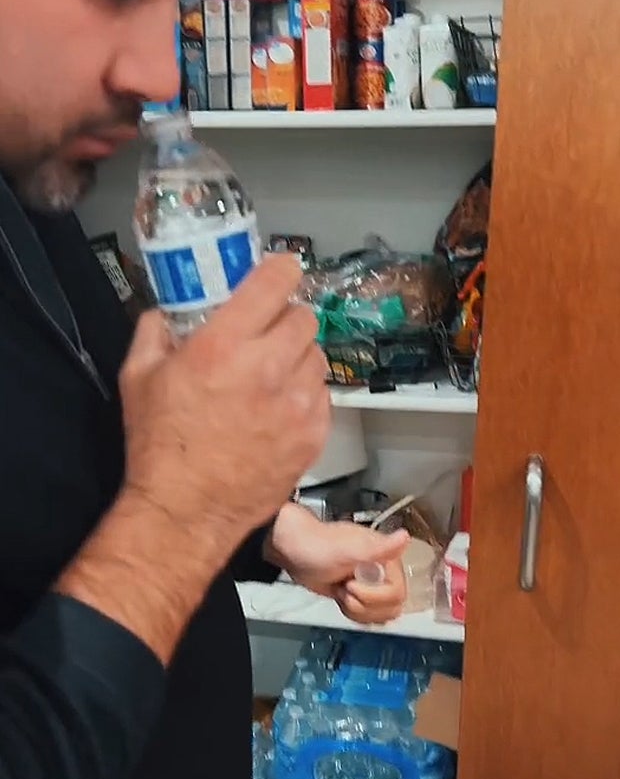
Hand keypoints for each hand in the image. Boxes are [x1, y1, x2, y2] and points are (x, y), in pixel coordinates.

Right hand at [119, 258, 329, 557]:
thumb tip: (166, 311)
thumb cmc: (158, 443)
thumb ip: (154, 332)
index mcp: (224, 345)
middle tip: (266, 336)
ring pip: (317, 356)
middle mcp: (269, 367)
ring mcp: (298, 401)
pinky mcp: (315, 431)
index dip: (281, 270)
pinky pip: (323, 394)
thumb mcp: (138, 377)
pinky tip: (279, 408)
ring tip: (270, 378)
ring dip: (297, 358)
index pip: (274, 284)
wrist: (188, 508)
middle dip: (285, 321)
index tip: (281, 270)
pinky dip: (306, 394)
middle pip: (304, 318)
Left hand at [270, 503, 410, 624]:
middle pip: (391, 607)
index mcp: (388, 561)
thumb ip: (379, 548)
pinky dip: (353, 614)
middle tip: (344, 589)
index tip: (350, 584)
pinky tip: (341, 598)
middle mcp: (385, 574)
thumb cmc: (318, 547)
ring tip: (341, 591)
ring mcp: (373, 587)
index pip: (397, 593)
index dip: (372, 595)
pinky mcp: (361, 597)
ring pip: (381, 615)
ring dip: (357, 610)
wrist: (294, 551)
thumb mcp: (349, 549)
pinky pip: (369, 617)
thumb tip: (405, 537)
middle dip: (363, 605)